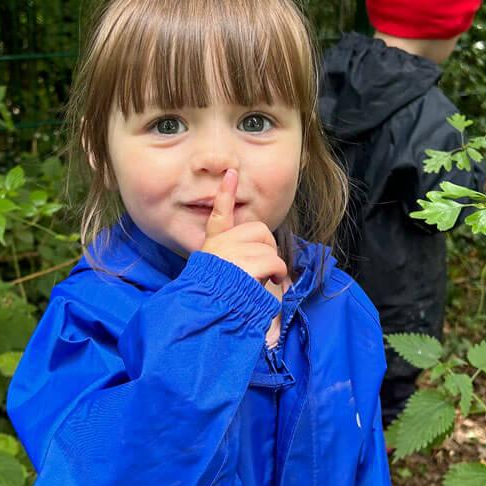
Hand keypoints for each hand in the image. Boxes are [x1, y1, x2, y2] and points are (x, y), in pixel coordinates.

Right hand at [200, 169, 286, 294]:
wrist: (208, 312)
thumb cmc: (216, 298)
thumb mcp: (218, 274)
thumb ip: (234, 259)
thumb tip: (261, 258)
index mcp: (212, 245)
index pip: (219, 213)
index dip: (226, 192)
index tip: (231, 173)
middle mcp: (221, 245)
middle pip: (258, 230)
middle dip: (267, 247)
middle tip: (264, 267)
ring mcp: (232, 253)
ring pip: (268, 247)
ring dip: (273, 264)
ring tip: (263, 278)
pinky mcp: (245, 263)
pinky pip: (273, 260)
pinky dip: (278, 271)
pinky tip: (272, 280)